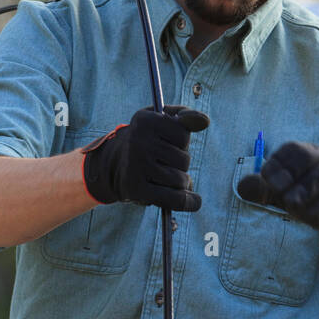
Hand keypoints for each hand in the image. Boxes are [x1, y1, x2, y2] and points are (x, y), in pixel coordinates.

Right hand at [81, 105, 209, 212]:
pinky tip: (194, 201)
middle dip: (180, 163)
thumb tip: (204, 121)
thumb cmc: (147, 141)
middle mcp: (138, 142)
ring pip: (181, 180)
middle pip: (184, 159)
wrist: (114, 165)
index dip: (181, 141)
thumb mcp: (162, 121)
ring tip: (165, 177)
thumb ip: (185, 116)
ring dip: (180, 182)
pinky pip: (176, 199)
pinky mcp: (137, 190)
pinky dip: (188, 202)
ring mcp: (137, 167)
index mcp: (144, 121)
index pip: (183, 134)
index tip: (168, 141)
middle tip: (164, 162)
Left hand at [237, 141, 318, 251]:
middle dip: (291, 173)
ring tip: (292, 206)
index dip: (278, 162)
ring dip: (305, 190)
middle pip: (308, 157)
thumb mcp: (288, 196)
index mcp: (310, 154)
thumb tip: (241, 187)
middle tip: (278, 192)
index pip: (293, 149)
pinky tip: (313, 214)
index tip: (266, 178)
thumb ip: (267, 191)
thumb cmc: (314, 203)